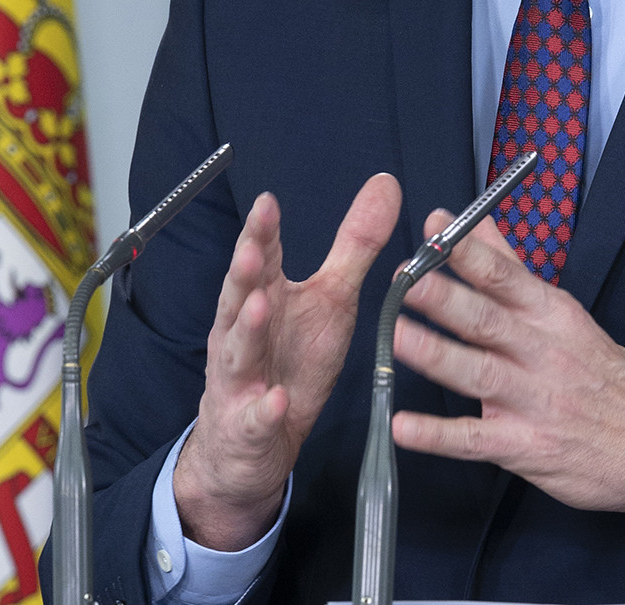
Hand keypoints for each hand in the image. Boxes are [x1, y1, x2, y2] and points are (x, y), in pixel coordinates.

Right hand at [172, 173, 401, 549]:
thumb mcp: (331, 299)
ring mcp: (242, 378)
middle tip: (254, 247)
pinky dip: (264, 409)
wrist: (251, 441)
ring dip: (248, 329)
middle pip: (240, 296)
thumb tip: (385, 184)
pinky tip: (276, 401)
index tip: (268, 203)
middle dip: (244, 272)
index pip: (261, 259)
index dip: (262, 232)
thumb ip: (354, 244)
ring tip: (260, 306)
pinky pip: (256, 416)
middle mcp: (244, 332)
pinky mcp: (249, 424)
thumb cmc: (289, 359)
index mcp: (266, 297)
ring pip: (239, 350)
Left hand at [390, 207, 624, 519]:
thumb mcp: (564, 313)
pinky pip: (474, 440)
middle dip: (445, 299)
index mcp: (550, 315)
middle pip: (487, 321)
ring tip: (395, 337)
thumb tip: (475, 223)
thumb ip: (511, 268)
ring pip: (478, 374)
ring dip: (435, 356)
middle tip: (406, 279)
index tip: (434, 226)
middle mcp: (541, 354)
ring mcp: (533, 402)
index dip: (467, 252)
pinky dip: (437, 436)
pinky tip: (403, 427)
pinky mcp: (524, 447)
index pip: (504, 276)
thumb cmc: (602, 374)